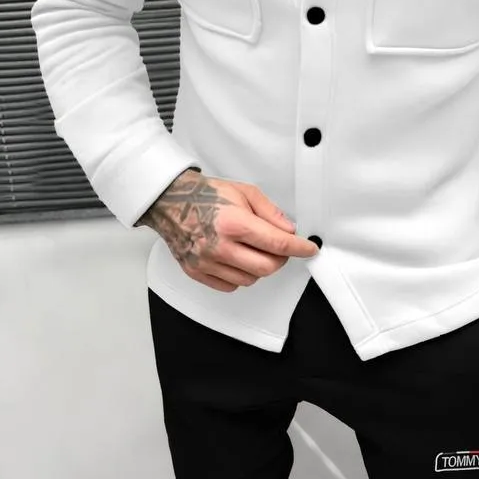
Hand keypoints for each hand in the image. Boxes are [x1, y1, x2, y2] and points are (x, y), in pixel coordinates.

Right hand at [136, 169, 319, 291]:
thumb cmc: (205, 195)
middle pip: (267, 267)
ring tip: (252, 249)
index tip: (308, 250)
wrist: (170, 202)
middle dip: (281, 259)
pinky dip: (240, 275)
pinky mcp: (197, 272)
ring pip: (251, 279)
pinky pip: (231, 285)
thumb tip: (289, 230)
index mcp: (233, 223)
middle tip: (279, 247)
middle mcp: (220, 246)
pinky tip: (236, 259)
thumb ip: (270, 212)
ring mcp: (207, 262)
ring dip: (259, 267)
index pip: (277, 244)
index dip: (299, 248)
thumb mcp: (244, 192)